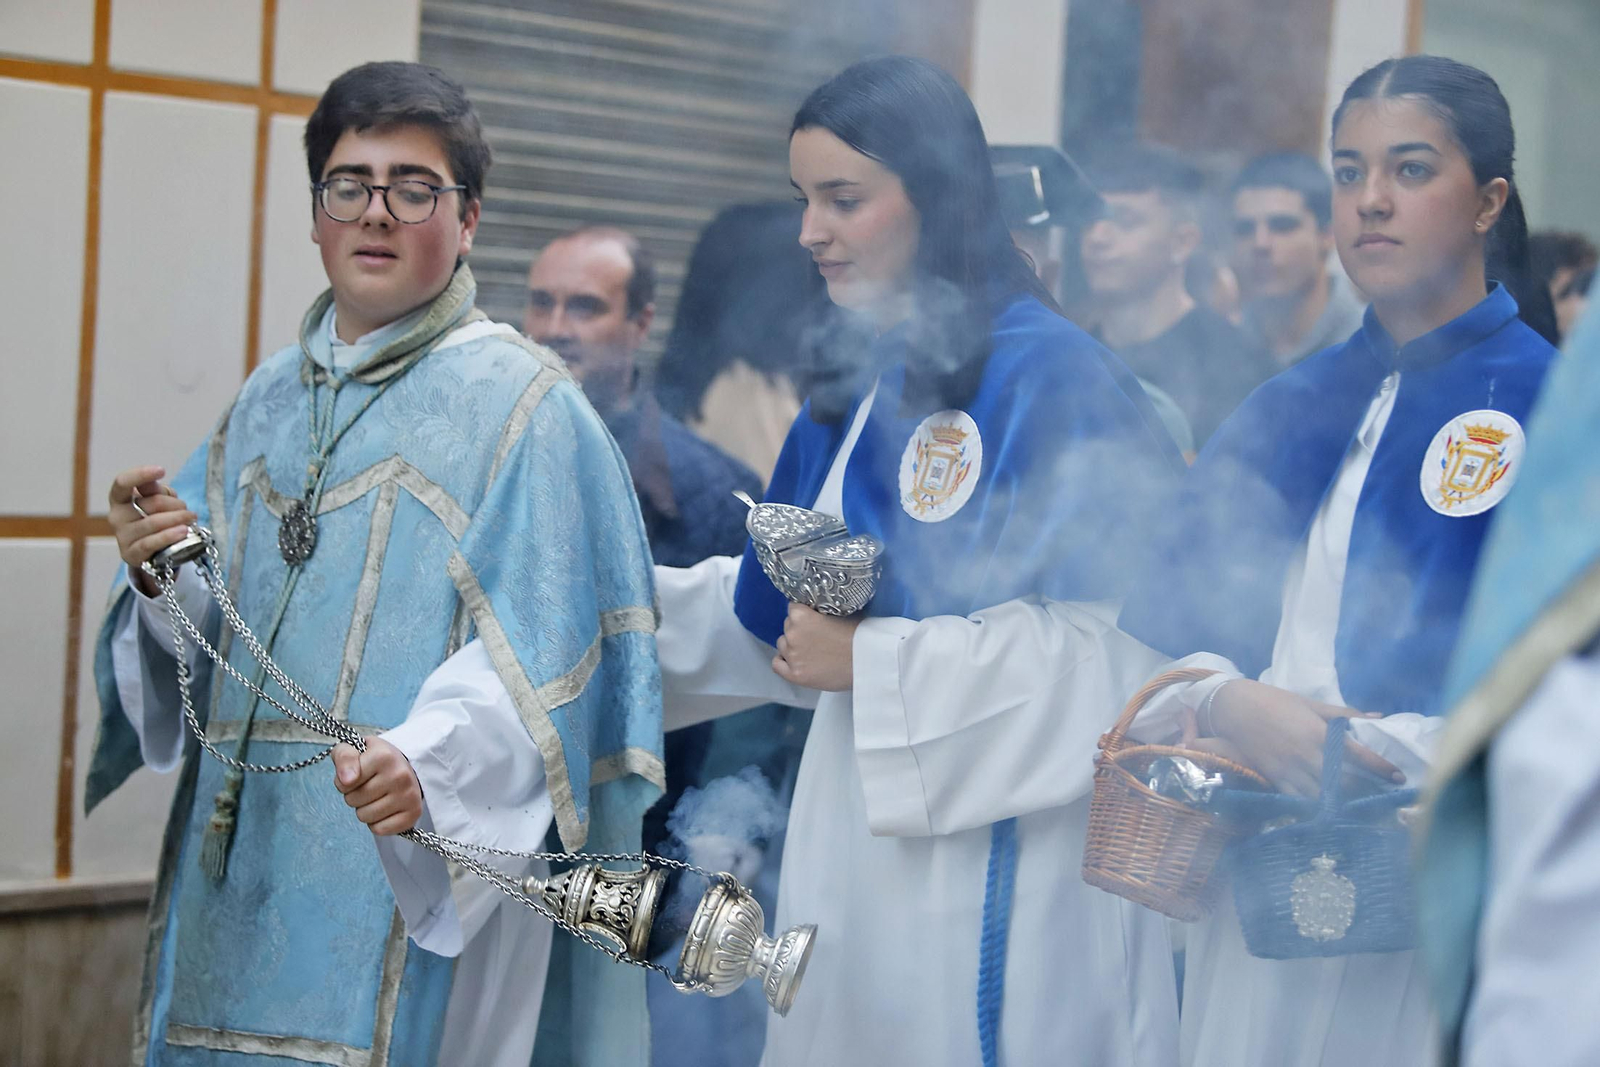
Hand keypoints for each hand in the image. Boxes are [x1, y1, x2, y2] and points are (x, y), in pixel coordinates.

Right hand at [108, 466, 195, 596]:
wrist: (153, 551)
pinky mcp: (131, 554)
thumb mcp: (157, 500)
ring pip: (154, 522)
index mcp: (119, 499)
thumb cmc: (154, 518)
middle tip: (187, 510)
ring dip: (178, 518)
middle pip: (151, 503)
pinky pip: (151, 543)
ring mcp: (122, 536)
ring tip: (191, 519)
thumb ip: (154, 489)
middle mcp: (116, 516)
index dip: (140, 475)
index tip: (161, 470)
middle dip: (175, 504)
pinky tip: (183, 531)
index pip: (122, 483)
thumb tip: (151, 480)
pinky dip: (169, 536)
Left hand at [332, 738, 423, 834]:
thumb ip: (344, 757)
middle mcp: (400, 775)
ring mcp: (409, 795)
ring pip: (365, 817)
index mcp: (384, 756)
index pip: (344, 784)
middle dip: (355, 795)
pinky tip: (385, 808)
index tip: (357, 774)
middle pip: (354, 801)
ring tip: (377, 795)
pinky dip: (377, 823)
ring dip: (365, 809)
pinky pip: (379, 830)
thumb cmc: (374, 760)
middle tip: (368, 785)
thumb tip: (347, 780)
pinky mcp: (413, 813)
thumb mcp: (354, 749)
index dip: (343, 782)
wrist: (404, 767)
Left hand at [771, 603, 860, 691]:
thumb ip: (820, 613)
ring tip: (812, 651)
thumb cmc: (860, 634)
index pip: (793, 609)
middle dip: (800, 630)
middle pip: (788, 627)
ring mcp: (792, 656)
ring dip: (793, 646)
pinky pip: (777, 665)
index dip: (804, 614)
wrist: (870, 660)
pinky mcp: (795, 675)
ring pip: (783, 645)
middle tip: (817, 638)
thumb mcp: (840, 613)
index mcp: (801, 616)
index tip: (814, 620)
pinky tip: (796, 662)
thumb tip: (816, 613)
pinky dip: (784, 662)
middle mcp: (792, 634)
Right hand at [1205, 678, 1403, 795]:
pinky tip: (1325, 810)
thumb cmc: (1274, 701)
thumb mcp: (1310, 703)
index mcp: (1319, 732)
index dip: (1380, 767)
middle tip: (1381, 797)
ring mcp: (1290, 768)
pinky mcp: (1274, 777)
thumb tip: (1375, 717)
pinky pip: (1297, 799)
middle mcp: (1307, 754)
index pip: (1358, 754)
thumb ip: (1342, 714)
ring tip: (1357, 807)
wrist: (1234, 707)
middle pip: (1344, 780)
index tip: (1399, 777)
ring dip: (1340, 801)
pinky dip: (1312, 806)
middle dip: (1364, 790)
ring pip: (1321, 794)